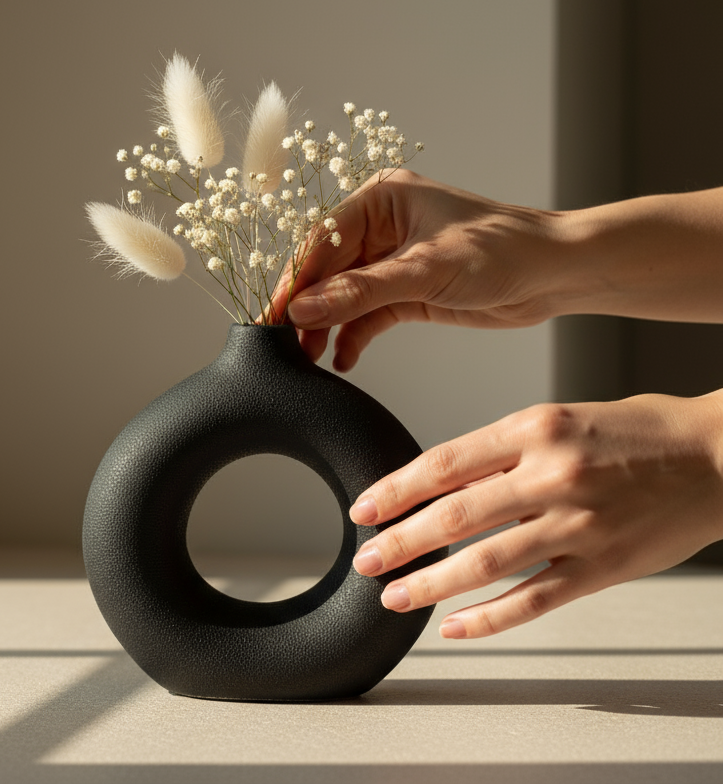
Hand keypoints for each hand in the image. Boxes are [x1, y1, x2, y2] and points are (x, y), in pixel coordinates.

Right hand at [273, 169, 569, 370]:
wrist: (557, 274)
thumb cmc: (504, 250)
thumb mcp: (424, 271)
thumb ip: (359, 292)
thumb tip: (303, 310)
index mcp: (380, 199)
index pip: (320, 241)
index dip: (294, 281)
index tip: (272, 315)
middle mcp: (381, 226)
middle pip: (326, 271)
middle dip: (307, 309)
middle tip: (285, 344)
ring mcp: (393, 261)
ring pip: (343, 297)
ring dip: (327, 327)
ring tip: (310, 359)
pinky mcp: (407, 291)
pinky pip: (366, 316)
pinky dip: (352, 337)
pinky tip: (342, 359)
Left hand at [350, 392, 722, 637]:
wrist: (721, 454)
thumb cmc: (638, 432)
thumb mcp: (561, 420)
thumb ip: (502, 455)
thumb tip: (440, 487)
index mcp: (535, 428)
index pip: (444, 464)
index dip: (395, 490)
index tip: (362, 509)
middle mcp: (554, 475)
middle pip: (455, 517)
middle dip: (400, 543)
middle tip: (365, 560)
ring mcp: (579, 525)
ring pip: (487, 564)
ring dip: (430, 584)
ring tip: (393, 596)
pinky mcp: (603, 566)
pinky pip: (534, 601)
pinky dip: (488, 620)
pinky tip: (454, 628)